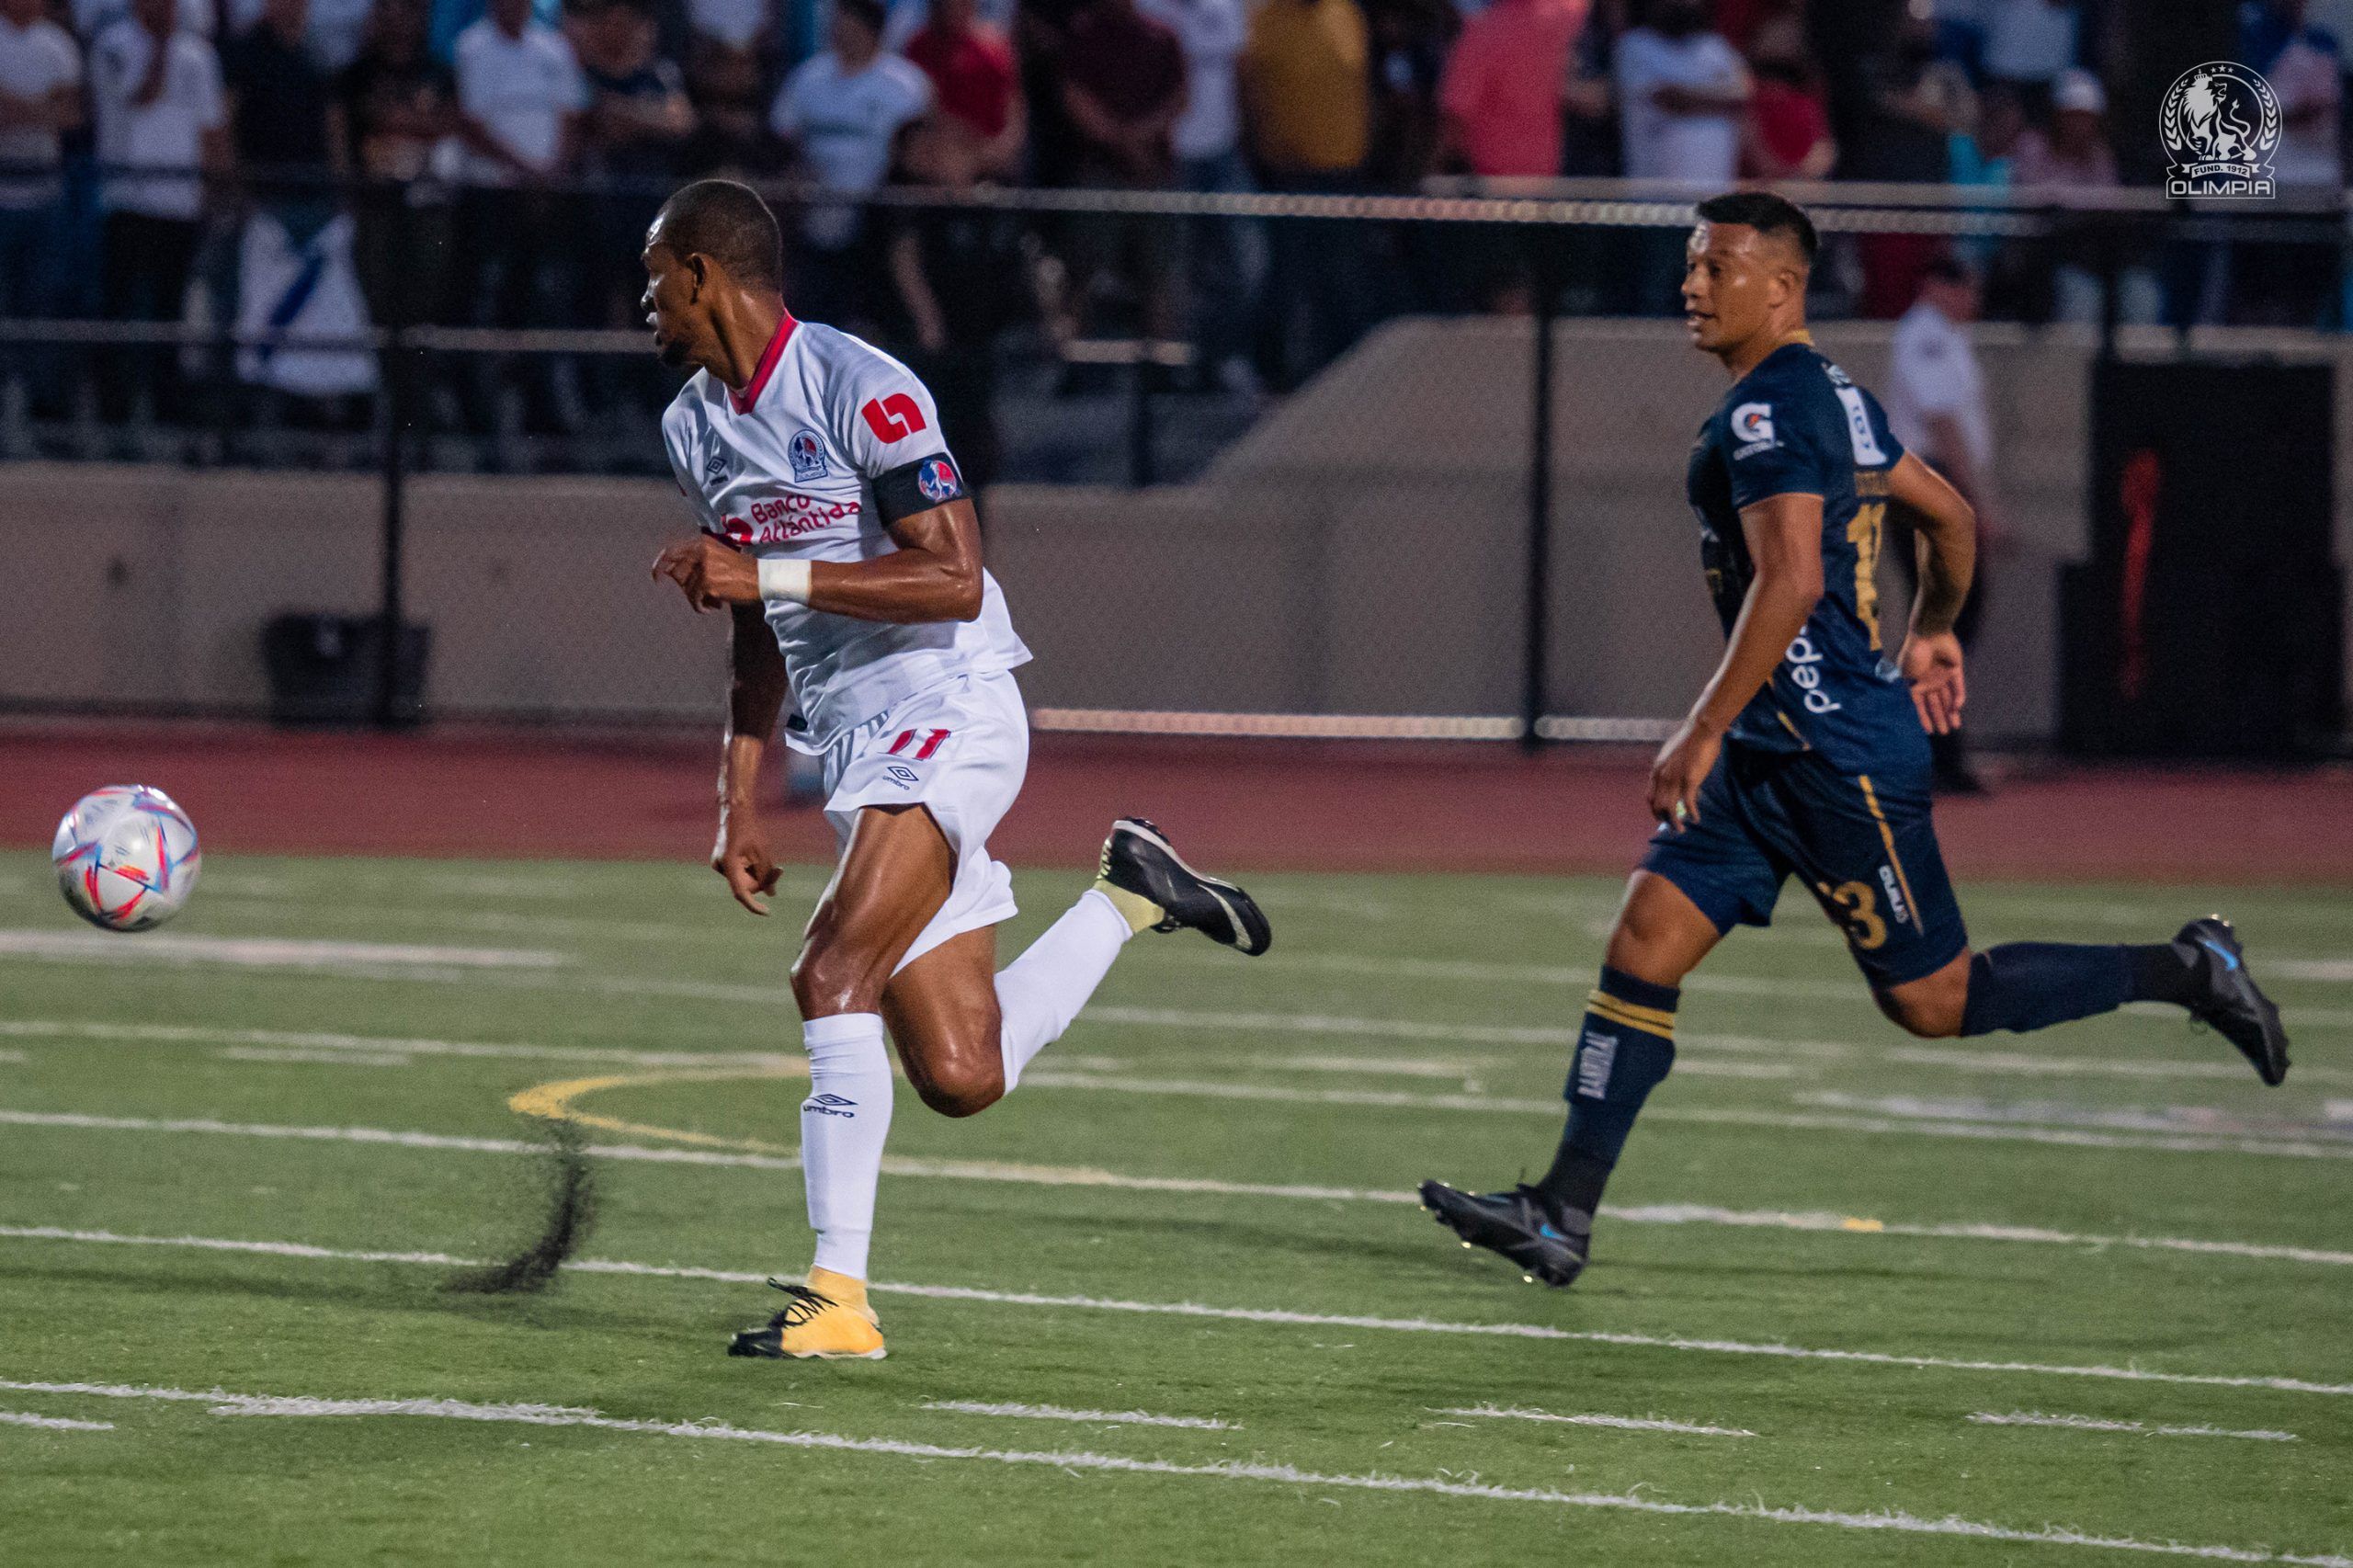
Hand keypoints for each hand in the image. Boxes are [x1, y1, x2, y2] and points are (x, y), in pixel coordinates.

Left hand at [652, 534, 759, 610]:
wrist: (762, 578)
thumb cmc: (742, 570)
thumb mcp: (718, 555)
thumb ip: (697, 560)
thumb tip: (673, 573)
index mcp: (702, 542)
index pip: (671, 551)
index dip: (659, 564)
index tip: (655, 577)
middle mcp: (700, 552)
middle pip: (677, 573)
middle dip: (685, 587)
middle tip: (699, 594)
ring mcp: (703, 567)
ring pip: (686, 589)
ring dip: (698, 598)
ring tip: (712, 601)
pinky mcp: (708, 583)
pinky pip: (694, 599)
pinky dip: (701, 606)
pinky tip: (711, 608)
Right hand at [712, 814, 779, 914]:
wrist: (735, 810)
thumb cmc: (750, 829)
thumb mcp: (763, 853)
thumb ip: (767, 875)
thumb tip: (771, 894)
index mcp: (728, 864)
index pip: (740, 893)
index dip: (753, 905)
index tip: (767, 912)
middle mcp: (720, 867)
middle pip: (745, 886)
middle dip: (761, 881)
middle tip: (779, 869)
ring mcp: (719, 865)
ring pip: (743, 879)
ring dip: (757, 873)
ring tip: (763, 854)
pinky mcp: (722, 861)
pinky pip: (739, 872)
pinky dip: (750, 868)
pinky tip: (754, 854)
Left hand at [1648, 716, 1722, 832]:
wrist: (1701, 729)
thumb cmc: (1690, 738)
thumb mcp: (1671, 753)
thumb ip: (1669, 766)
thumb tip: (1672, 773)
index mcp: (1657, 770)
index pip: (1650, 796)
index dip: (1654, 809)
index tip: (1660, 816)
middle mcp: (1662, 777)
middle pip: (1657, 806)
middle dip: (1663, 819)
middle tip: (1671, 827)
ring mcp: (1675, 779)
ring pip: (1670, 809)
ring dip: (1675, 823)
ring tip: (1680, 830)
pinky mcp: (1690, 781)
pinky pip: (1688, 804)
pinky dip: (1692, 814)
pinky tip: (1696, 819)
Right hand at [1899, 629, 1966, 734]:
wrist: (1929, 633)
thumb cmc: (1914, 653)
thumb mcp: (1905, 674)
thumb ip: (1908, 689)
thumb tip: (1909, 705)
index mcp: (1916, 682)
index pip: (1920, 705)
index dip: (1924, 718)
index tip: (1929, 731)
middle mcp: (1930, 681)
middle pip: (1936, 704)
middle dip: (1940, 718)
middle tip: (1945, 732)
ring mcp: (1943, 676)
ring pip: (1948, 698)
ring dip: (1951, 712)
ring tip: (1954, 726)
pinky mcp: (1955, 670)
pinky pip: (1958, 686)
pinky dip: (1958, 697)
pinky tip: (1957, 708)